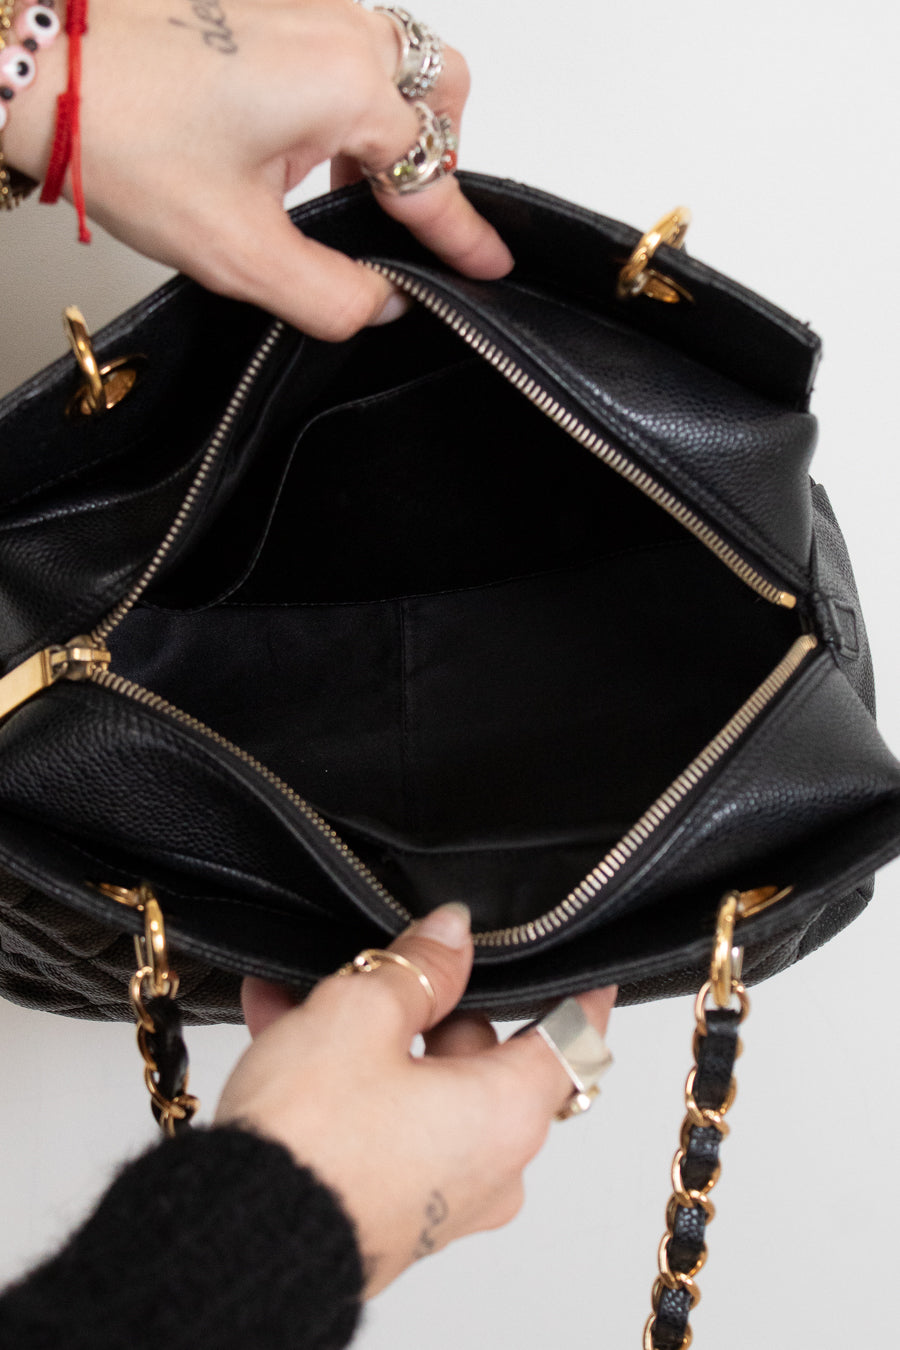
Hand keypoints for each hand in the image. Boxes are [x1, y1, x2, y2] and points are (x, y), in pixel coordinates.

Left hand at [4, 0, 512, 337]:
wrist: (40, 62)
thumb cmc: (120, 131)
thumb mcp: (237, 251)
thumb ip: (330, 295)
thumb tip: (383, 303)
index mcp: (345, 86)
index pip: (432, 177)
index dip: (463, 234)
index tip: (492, 264)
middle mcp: (338, 31)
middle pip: (439, 90)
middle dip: (438, 157)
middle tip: (401, 220)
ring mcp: (303, 6)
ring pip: (396, 60)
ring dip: (391, 127)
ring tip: (338, 187)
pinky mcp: (268, 4)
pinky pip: (346, 46)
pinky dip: (348, 100)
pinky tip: (298, 146)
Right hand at [216, 903, 614, 1296]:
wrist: (233, 1240)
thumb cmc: (312, 1142)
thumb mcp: (364, 1014)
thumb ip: (418, 967)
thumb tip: (451, 934)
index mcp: (506, 1115)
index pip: (569, 1039)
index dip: (574, 993)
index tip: (585, 971)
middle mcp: (487, 1165)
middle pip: (480, 1056)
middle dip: (427, 1003)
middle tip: (379, 965)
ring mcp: (436, 1195)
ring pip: (417, 1086)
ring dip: (368, 1036)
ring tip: (304, 992)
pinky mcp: (387, 1210)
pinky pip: (379, 1124)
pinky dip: (343, 1080)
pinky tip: (282, 1030)